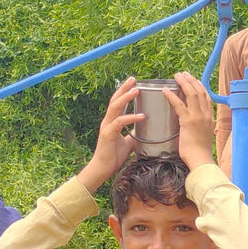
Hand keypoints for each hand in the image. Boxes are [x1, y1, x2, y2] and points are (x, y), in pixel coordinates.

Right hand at [77, 78, 141, 192]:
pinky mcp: (108, 134)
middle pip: (115, 100)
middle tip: (134, 79)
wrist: (103, 169)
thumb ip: (133, 134)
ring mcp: (107, 127)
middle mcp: (108, 121)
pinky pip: (120, 122)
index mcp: (112, 122)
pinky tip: (141, 116)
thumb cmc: (114, 156)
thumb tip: (144, 129)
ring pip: (115, 107)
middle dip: (124, 88)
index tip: (134, 83)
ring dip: (126, 98)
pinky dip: (131, 117)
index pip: (118, 103)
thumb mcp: (128, 142)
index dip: (124, 92)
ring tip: (136, 90)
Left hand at [167, 72, 213, 168]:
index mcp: (210, 117)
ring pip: (192, 94)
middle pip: (200, 91)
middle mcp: (206, 114)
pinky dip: (172, 95)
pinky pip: (179, 104)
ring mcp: (198, 117)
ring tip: (176, 76)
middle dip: (191, 80)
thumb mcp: (203, 135)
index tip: (193, 80)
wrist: (200, 159)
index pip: (206, 97)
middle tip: (183, 74)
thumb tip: (193, 124)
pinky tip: (165, 90)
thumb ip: (200, 126)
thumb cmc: (200, 151)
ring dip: (184, 83)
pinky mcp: (188, 121)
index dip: (199, 86)